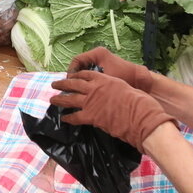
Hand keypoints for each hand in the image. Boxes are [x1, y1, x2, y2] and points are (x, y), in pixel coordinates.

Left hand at [49, 71, 173, 149]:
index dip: (77, 75)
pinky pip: (74, 117)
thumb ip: (115, 88)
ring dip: (59, 98)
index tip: (71, 76)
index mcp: (104, 79)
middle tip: (54, 84)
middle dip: (63, 83)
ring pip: (69, 98)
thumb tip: (114, 92)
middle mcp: (95, 88)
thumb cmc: (139, 101)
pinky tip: (63, 118)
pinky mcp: (90, 116)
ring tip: (52, 99)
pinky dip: (68, 118)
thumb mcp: (126, 87)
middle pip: (73, 83)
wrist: (140, 116)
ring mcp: (91, 102)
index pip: (86, 74)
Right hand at [67, 46, 154, 92]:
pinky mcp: (105, 70)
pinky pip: (91, 75)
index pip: (77, 60)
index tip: (69, 83)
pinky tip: (87, 92)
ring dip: (80, 81)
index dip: (71, 72)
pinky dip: (87, 83)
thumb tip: (74, 86)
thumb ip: (90, 82)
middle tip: (68, 89)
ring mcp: (101, 62)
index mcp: (98, 54)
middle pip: (79, 66)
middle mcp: (98, 56)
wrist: (142, 81)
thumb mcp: (106, 79)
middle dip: (73, 77)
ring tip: (76, 92)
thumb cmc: (125, 77)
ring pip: (84, 71)